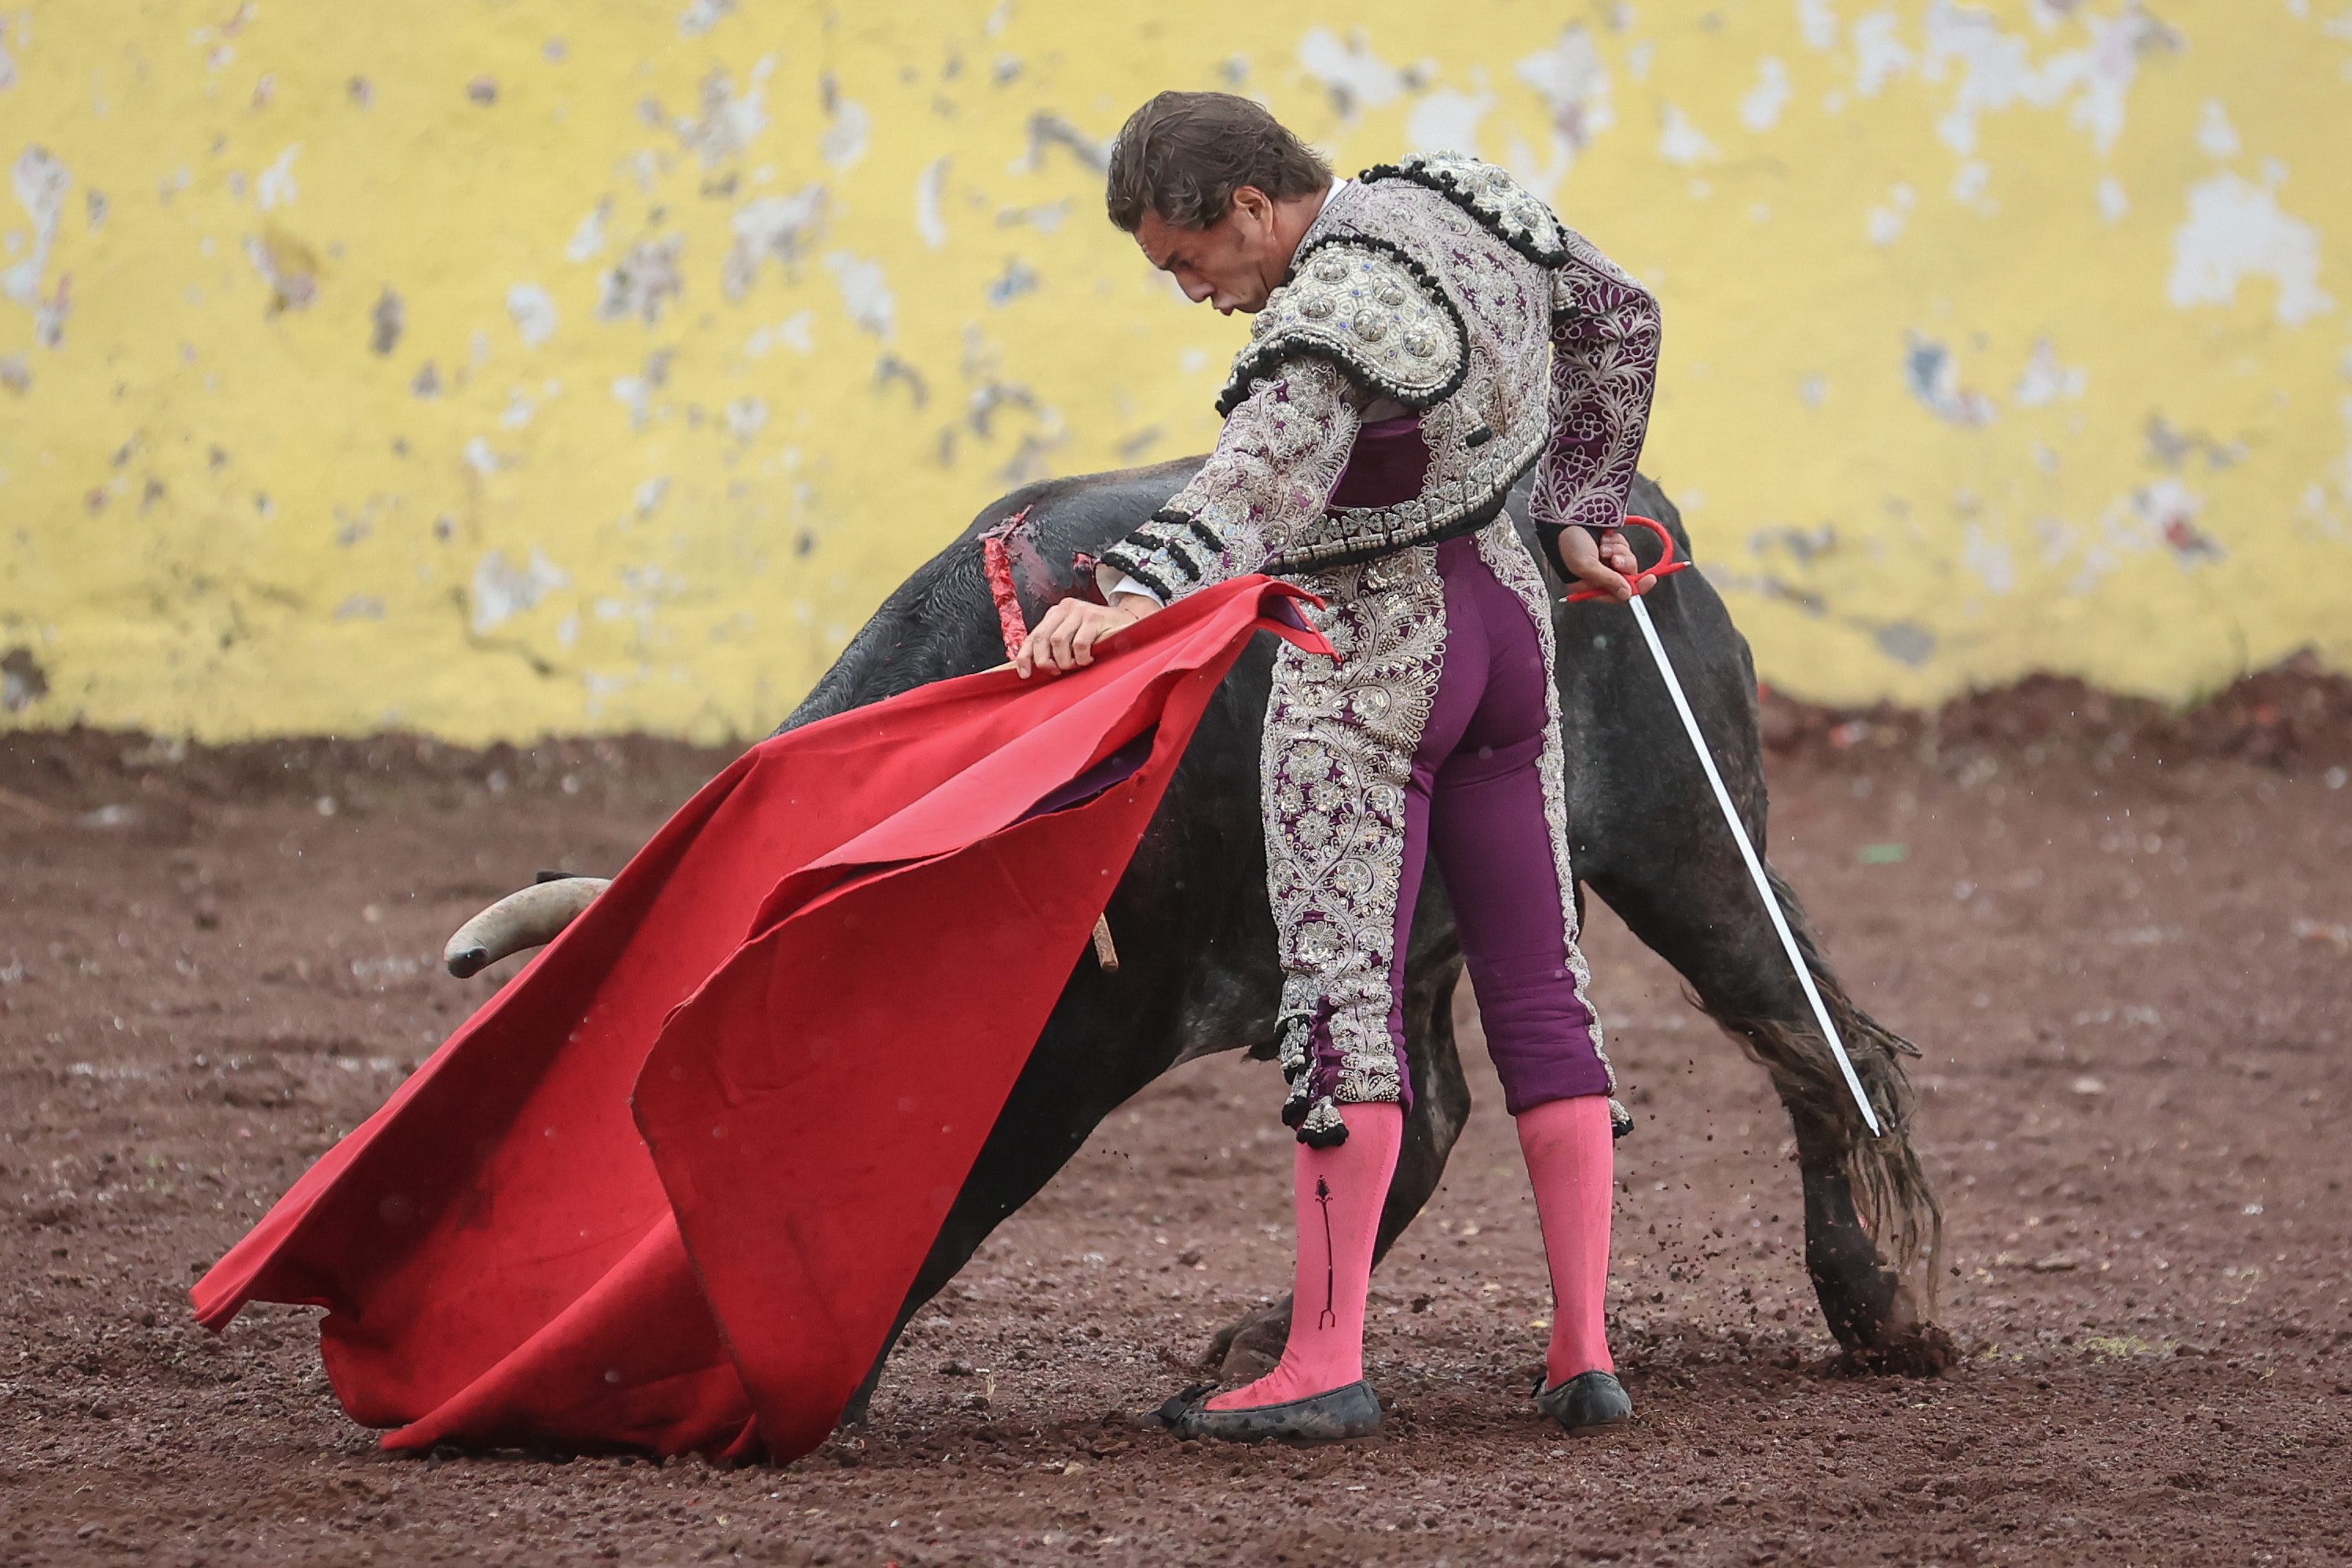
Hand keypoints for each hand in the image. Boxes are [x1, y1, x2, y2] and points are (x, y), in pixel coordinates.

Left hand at [1013, 593, 1159, 677]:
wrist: (1128, 623)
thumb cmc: (1098, 636)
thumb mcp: (1072, 638)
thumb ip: (1054, 647)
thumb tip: (1034, 668)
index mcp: (1055, 613)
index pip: (1033, 635)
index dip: (1025, 656)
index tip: (1024, 674)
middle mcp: (1065, 608)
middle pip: (1042, 638)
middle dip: (1045, 661)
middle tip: (1057, 672)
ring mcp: (1080, 610)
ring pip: (1058, 641)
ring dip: (1065, 661)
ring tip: (1076, 665)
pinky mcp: (1095, 617)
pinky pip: (1079, 643)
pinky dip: (1081, 657)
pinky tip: (1089, 659)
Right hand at [1555, 525, 1656, 603]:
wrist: (1564, 519)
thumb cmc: (1568, 544)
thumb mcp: (1586, 566)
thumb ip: (1608, 581)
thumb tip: (1627, 595)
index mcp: (1590, 587)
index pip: (1619, 595)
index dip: (1637, 589)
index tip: (1650, 579)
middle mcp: (1599, 576)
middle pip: (1627, 577)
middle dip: (1624, 565)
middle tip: (1614, 559)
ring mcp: (1605, 561)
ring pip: (1627, 560)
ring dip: (1618, 551)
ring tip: (1602, 545)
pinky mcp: (1609, 546)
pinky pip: (1624, 546)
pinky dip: (1616, 541)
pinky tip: (1603, 538)